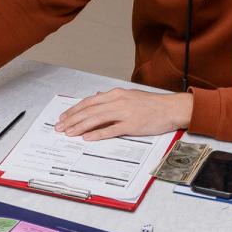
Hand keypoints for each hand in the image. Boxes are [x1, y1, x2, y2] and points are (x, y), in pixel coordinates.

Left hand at [55, 87, 189, 140]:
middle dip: (72, 119)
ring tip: (69, 132)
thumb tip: (98, 97)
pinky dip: (97, 134)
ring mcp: (125, 113)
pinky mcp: (132, 125)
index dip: (74, 110)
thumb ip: (113, 98)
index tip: (63, 117)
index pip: (89, 101)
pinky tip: (87, 137)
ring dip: (80, 126)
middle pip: (89, 110)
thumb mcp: (130, 96)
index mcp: (116, 94)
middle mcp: (118, 101)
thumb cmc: (152, 104)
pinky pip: (111, 130)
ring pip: (96, 119)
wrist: (171, 108)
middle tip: (60, 127)